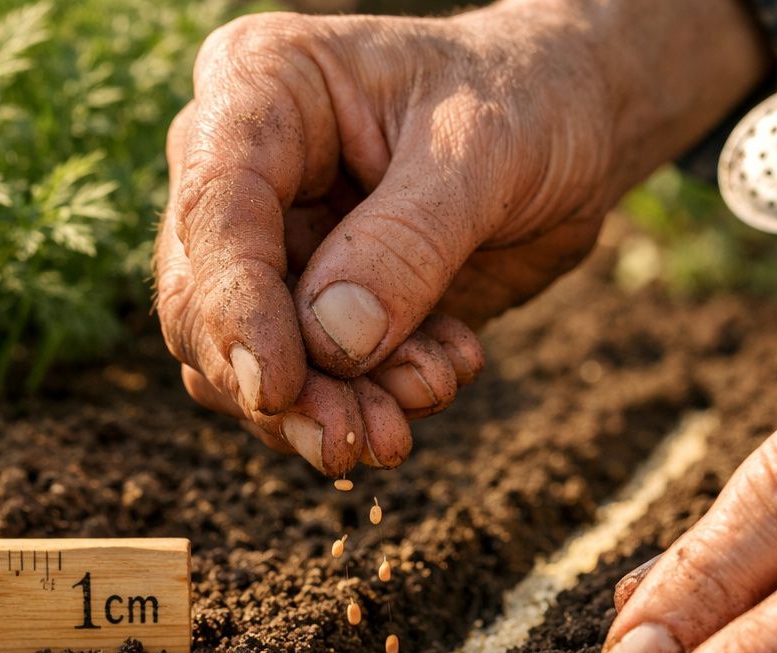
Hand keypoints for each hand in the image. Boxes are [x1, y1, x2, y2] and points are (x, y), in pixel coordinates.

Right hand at [156, 0, 771, 473]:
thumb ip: (409, 245)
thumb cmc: (529, 100)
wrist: (573, 126)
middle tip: (350, 442)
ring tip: (418, 406)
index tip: (277, 389)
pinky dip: (367, 401)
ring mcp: (274, 241)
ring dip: (325, 409)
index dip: (235, 307)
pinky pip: (307, 380)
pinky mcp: (312, 305)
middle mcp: (244, 166)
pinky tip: (442, 371)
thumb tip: (335, 343)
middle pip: (204, 300)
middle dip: (279, 386)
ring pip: (245, 358)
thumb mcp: (486, 153)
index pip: (215, 208)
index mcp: (263, 86)